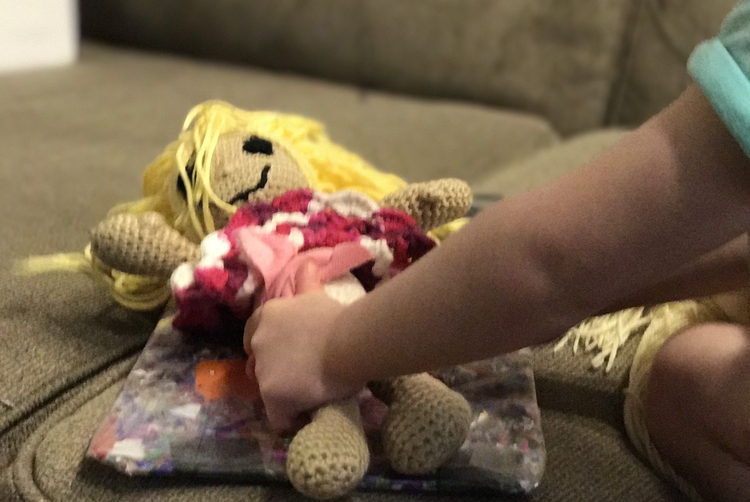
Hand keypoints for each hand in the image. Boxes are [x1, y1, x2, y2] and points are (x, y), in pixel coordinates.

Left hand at [244, 264, 365, 431]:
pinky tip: (306, 416)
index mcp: (266, 315)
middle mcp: (257, 341)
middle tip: (300, 375)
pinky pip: (277, 417)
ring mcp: (262, 370)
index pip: (253, 334)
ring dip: (283, 393)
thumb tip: (307, 261)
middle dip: (273, 371)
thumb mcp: (316, 294)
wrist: (348, 342)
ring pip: (267, 390)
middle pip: (257, 364)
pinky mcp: (272, 395)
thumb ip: (306, 280)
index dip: (269, 347)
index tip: (289, 354)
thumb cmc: (337, 318)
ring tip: (308, 396)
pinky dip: (290, 419)